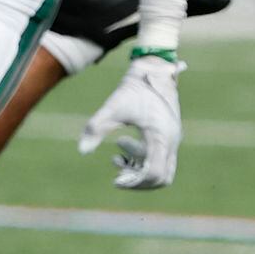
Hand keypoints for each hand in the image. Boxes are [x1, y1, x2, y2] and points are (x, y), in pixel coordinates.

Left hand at [78, 52, 184, 190]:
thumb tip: (82, 151)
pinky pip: (160, 161)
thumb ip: (96, 127)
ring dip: (140, 172)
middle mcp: (171, 141)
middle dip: (139, 182)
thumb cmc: (134, 88)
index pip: (154, 173)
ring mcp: (172, 140)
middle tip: (117, 178)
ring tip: (115, 160)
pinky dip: (142, 164)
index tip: (116, 180)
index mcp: (161, 137)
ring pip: (163, 171)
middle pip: (162, 178)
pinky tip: (120, 155)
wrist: (153, 70)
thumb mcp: (113, 107)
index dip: (135, 183)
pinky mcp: (168, 137)